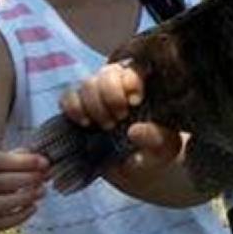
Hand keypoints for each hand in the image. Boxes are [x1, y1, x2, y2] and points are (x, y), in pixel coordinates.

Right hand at [0, 147, 47, 233]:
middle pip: (0, 182)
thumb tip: (45, 164)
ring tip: (42, 191)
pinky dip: (20, 216)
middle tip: (43, 178)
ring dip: (25, 198)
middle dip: (27, 179)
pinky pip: (1, 222)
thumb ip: (24, 159)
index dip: (23, 161)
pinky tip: (33, 207)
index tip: (45, 162)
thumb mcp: (6, 162)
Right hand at [59, 62, 182, 176]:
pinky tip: (86, 123)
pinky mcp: (79, 106)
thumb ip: (156, 138)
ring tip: (107, 126)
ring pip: (88, 83)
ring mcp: (98, 94)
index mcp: (145, 85)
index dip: (131, 80)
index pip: (135, 67)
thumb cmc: (155, 151)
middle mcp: (120, 84)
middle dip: (111, 96)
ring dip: (94, 106)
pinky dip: (73, 108)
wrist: (136, 166)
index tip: (134, 102)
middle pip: (108, 73)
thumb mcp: (164, 149)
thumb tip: (135, 131)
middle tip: (119, 119)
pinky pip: (68, 96)